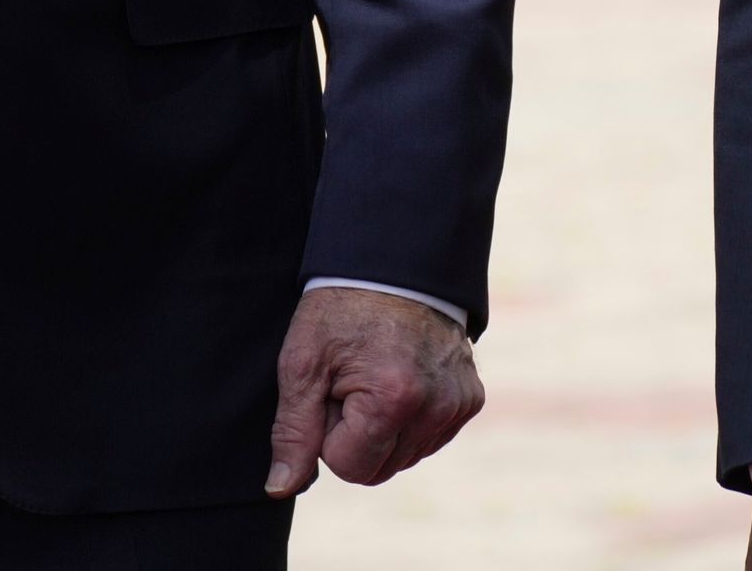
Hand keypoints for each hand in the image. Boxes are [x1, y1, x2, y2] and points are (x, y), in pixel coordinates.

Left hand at [263, 285, 482, 496]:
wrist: (392, 262)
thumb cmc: (341, 309)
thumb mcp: (302, 363)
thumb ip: (292, 431)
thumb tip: (280, 489)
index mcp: (393, 399)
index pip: (349, 468)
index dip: (329, 433)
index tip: (332, 389)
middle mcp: (436, 407)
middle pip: (379, 470)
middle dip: (356, 436)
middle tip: (350, 383)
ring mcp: (459, 404)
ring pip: (404, 458)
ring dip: (383, 430)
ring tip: (375, 376)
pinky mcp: (471, 399)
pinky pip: (430, 439)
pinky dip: (411, 420)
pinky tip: (401, 380)